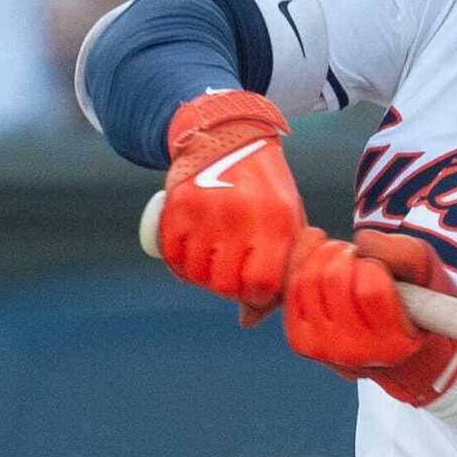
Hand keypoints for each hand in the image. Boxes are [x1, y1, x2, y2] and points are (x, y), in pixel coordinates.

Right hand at [159, 89, 309, 324]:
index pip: (261, 285)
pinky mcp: (177, 206)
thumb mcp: (285, 221)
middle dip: (227, 285)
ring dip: (202, 274)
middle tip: (231, 268)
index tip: (255, 284)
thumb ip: (277, 269)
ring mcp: (206, 211)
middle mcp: (240, 217)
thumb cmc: (267, 189)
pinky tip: (192, 250)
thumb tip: (248, 321)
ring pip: (195, 274)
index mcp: (275, 221)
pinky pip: (172, 256)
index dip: (256, 294)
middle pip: (223, 285)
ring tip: (214, 255)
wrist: (230, 135)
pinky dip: (180, 261)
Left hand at [284, 230, 456, 406]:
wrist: (400, 350)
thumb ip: (406, 254)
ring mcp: (325, 351)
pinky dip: (302, 264)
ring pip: (307, 281)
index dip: (374, 264)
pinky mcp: (302, 343)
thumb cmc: (417, 304)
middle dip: (345, 252)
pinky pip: (290, 290)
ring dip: (323, 256)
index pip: (370, 290)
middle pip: (333, 279)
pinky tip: (320, 259)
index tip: (381, 268)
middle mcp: (357, 355)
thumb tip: (360, 240)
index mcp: (394, 344)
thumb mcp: (429, 275)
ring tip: (341, 259)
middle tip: (357, 257)